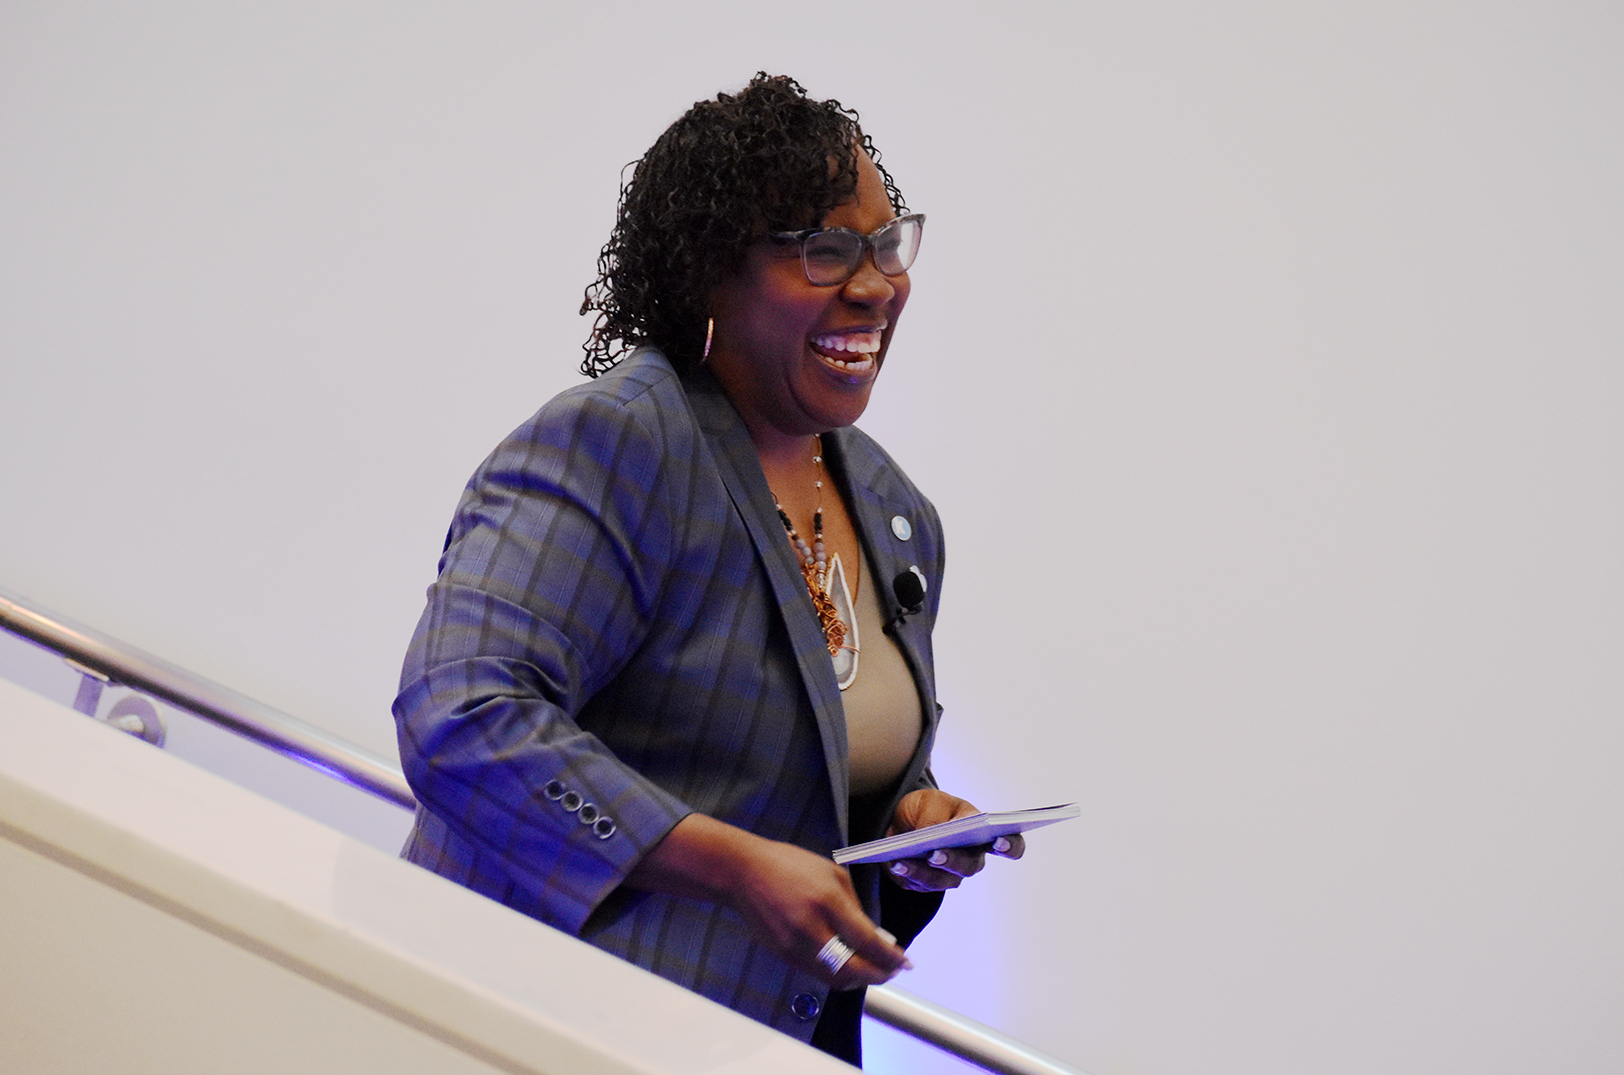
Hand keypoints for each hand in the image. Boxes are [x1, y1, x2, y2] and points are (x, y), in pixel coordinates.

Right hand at [627, 814, 911, 988]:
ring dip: (859, 979)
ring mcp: (794, 946)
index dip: (890, 957)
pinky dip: (838, 975)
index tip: (906, 961)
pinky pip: (817, 974)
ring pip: (834, 979)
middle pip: (852, 970)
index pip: (867, 942)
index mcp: (827, 901)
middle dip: (878, 976)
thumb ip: (856, 906)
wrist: (742, 872)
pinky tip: (849, 965)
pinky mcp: (783, 955)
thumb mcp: (832, 873)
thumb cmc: (790, 865)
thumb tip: (875, 936)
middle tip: (892, 971)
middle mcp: (811, 929)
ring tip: (874, 970)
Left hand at [883, 789, 1025, 892]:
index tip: (999, 841)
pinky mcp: (928, 884)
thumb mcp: (930, 802)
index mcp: (983, 831)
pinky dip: (907, 874)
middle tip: (935, 853)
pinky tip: (895, 864)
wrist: (901, 819)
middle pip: (971, 866)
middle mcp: (972, 857)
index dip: (1010, 846)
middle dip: (953, 860)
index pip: (1010, 843)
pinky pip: (920, 884)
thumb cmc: (927, 808)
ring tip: (903, 861)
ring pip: (943, 880)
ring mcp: (951, 874)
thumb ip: (936, 816)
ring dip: (922, 871)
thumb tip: (933, 833)